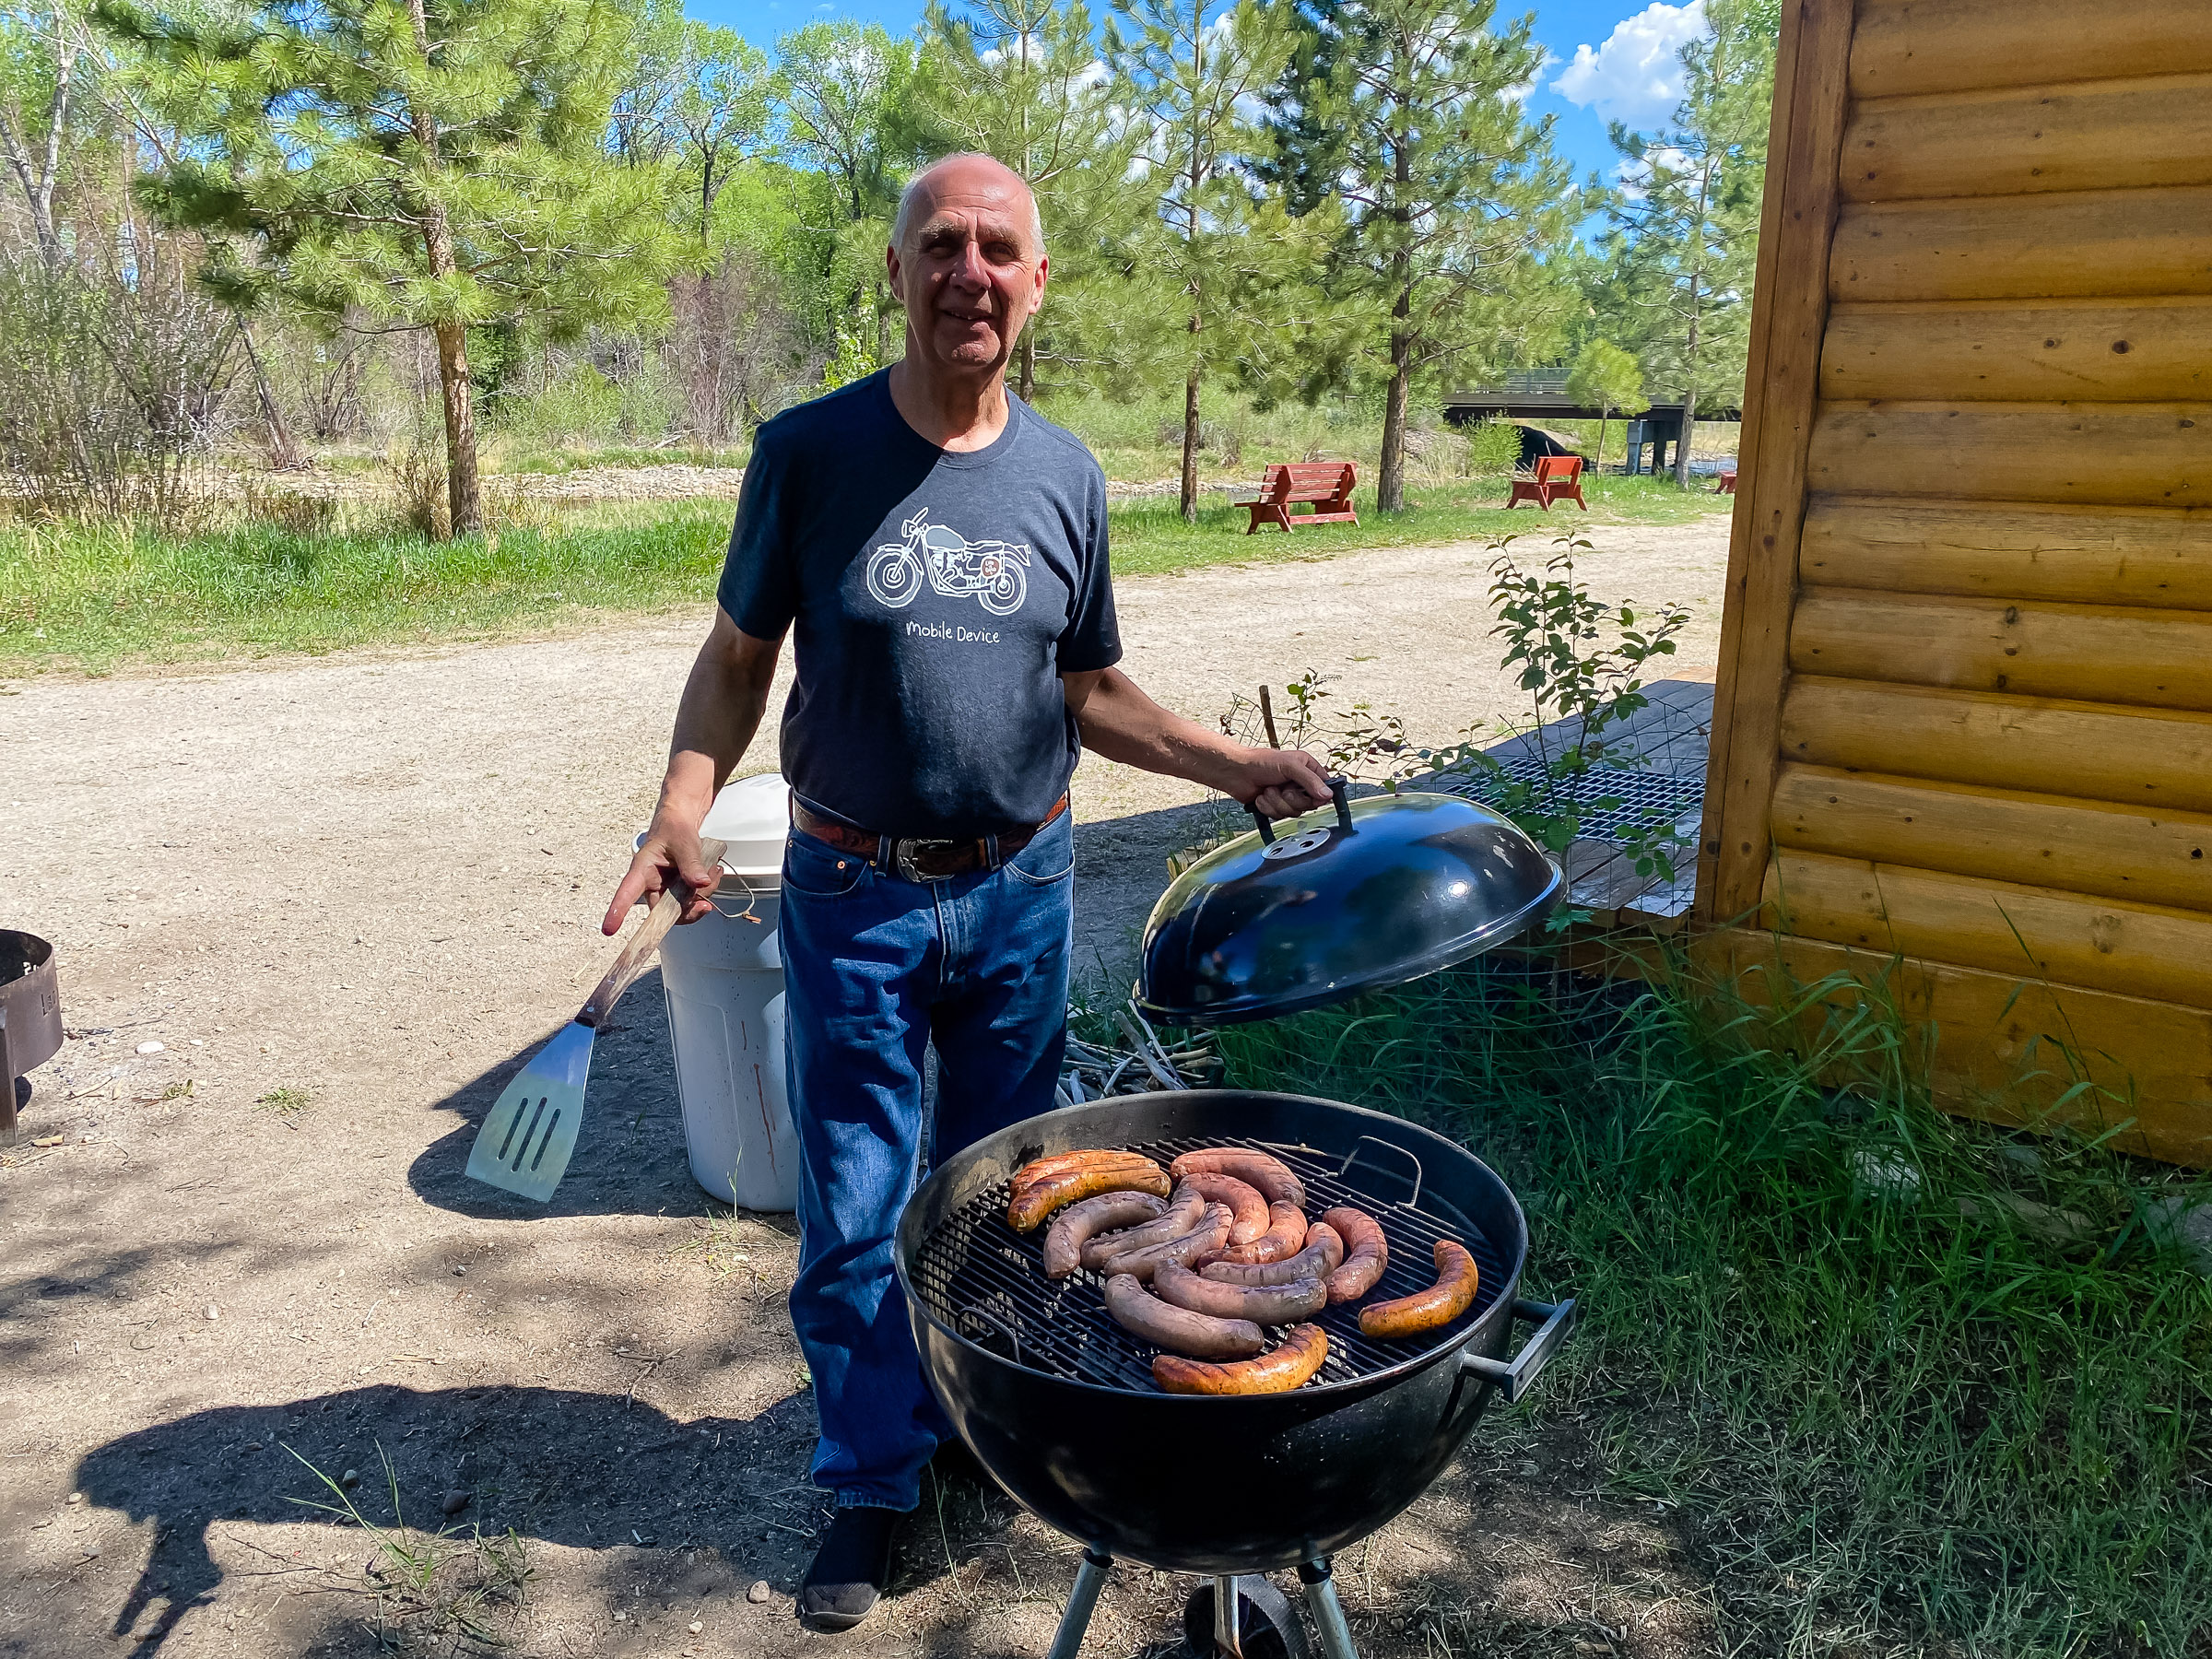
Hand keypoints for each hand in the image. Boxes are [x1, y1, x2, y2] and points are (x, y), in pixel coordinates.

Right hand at [603, 818, 718, 934]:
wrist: (680, 825)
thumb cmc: (673, 829)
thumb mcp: (683, 842)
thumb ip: (691, 863)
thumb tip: (700, 883)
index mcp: (643, 870)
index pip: (627, 893)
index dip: (618, 912)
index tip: (609, 928)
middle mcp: (652, 885)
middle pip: (662, 913)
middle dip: (686, 911)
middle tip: (703, 904)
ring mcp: (666, 890)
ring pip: (682, 909)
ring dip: (702, 896)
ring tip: (711, 872)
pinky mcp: (679, 892)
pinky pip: (693, 901)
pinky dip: (706, 891)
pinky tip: (711, 874)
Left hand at [1229, 747, 1332, 821]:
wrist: (1236, 772)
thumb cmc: (1260, 761)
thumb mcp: (1289, 765)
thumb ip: (1310, 780)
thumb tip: (1327, 795)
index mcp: (1308, 769)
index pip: (1325, 788)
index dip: (1319, 796)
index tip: (1312, 797)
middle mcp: (1300, 784)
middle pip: (1309, 804)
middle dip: (1292, 799)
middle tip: (1283, 789)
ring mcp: (1288, 796)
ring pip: (1293, 812)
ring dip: (1277, 803)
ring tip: (1268, 790)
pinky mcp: (1276, 806)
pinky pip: (1279, 816)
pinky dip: (1268, 808)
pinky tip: (1261, 797)